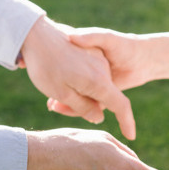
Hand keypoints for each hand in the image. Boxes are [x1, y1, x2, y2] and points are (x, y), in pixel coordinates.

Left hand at [19, 15, 135, 139]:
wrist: (37, 33)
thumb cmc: (46, 66)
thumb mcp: (62, 92)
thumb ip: (83, 107)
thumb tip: (99, 117)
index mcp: (99, 82)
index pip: (121, 105)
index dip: (127, 122)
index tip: (131, 136)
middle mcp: (103, 70)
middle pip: (103, 96)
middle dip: (86, 105)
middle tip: (53, 105)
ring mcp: (98, 58)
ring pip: (94, 85)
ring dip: (79, 92)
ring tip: (49, 89)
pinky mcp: (91, 50)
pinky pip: (89, 73)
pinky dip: (77, 80)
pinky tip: (56, 75)